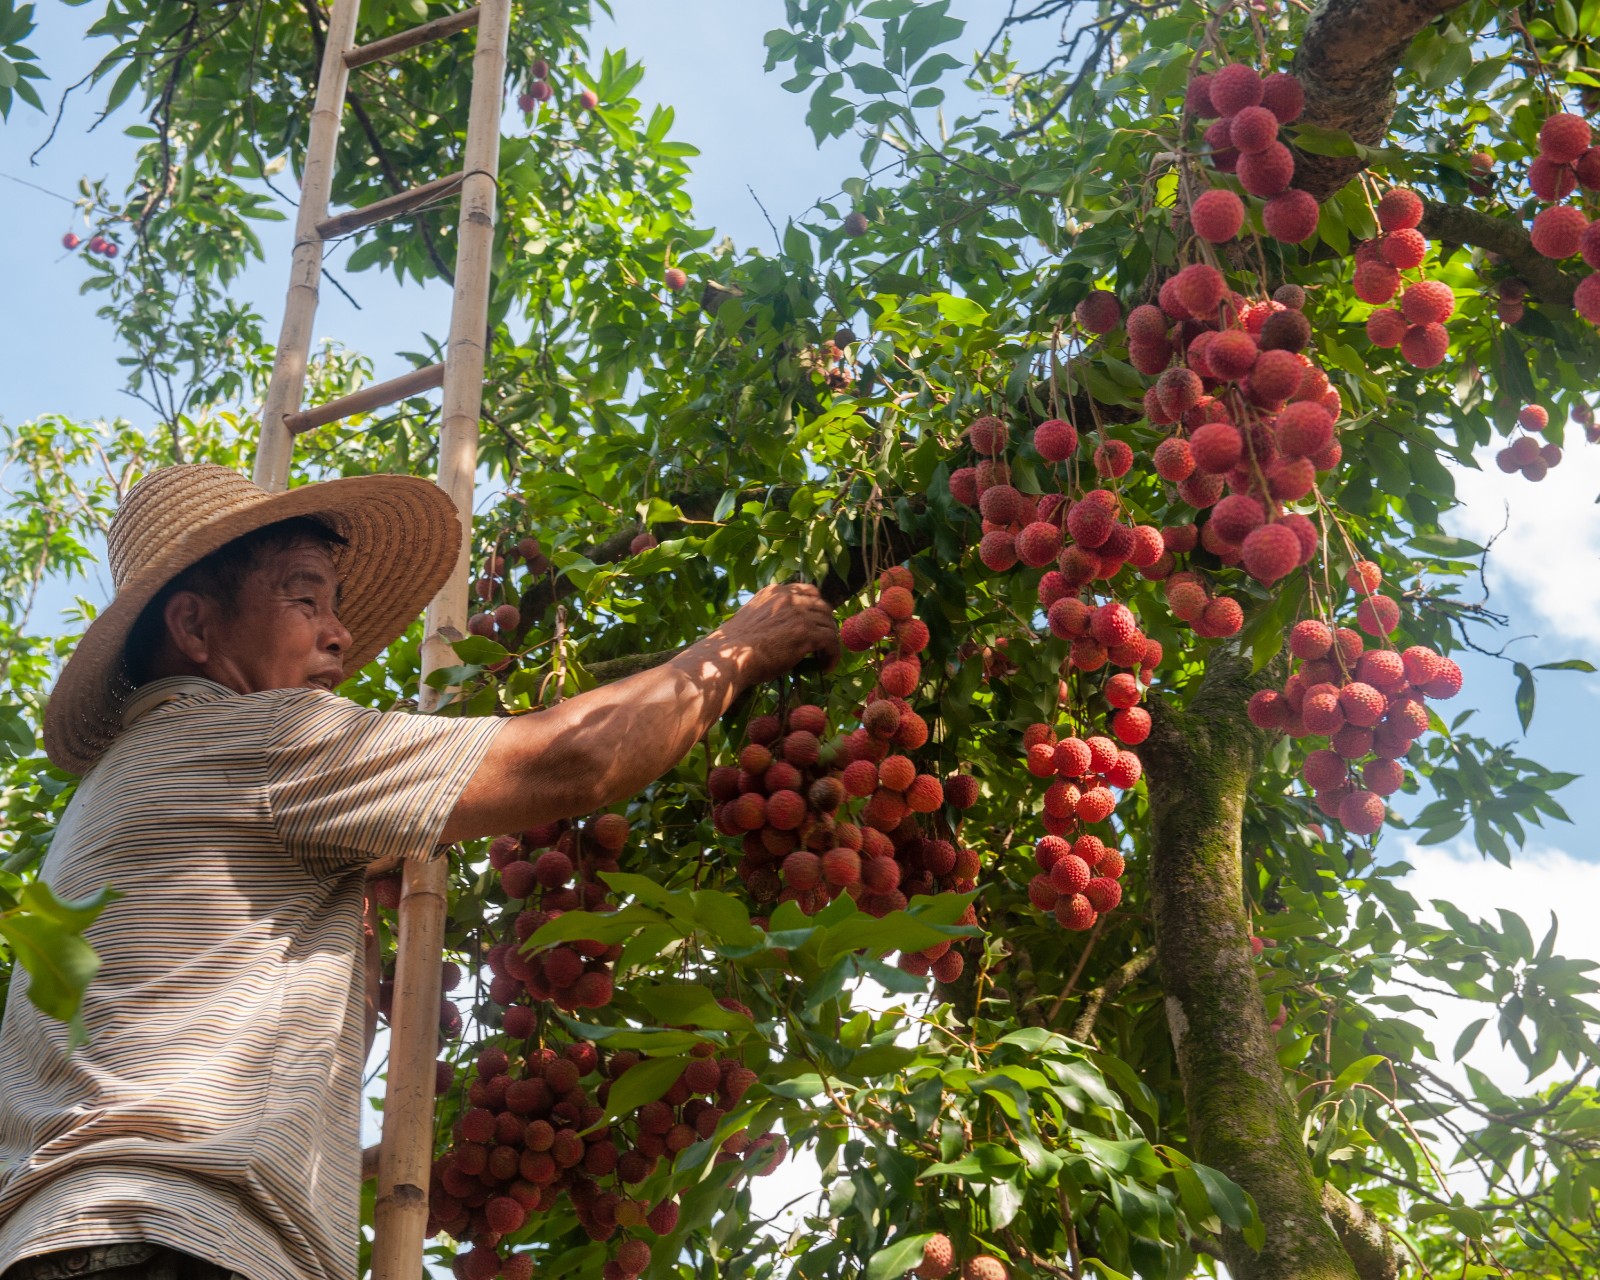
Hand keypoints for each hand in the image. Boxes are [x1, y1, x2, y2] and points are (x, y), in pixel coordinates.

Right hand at [711, 582, 839, 685]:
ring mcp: (798, 613)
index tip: (816, 623)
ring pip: (829, 624)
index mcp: (774, 592)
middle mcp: (789, 597)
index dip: (816, 608)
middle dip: (825, 625)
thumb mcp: (751, 619)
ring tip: (824, 658)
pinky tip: (826, 667)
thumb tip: (783, 629)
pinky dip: (833, 655)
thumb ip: (770, 615)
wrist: (729, 657)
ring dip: (829, 642)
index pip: (807, 591)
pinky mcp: (806, 632)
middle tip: (823, 644)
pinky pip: (830, 641)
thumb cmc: (734, 646)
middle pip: (822, 606)